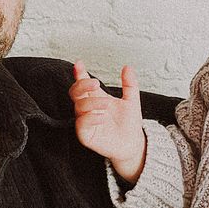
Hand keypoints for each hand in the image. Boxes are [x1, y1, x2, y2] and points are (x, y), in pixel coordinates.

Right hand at [69, 62, 145, 182]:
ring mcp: (85, 121)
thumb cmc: (129, 123)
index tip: (79, 64)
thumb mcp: (131, 100)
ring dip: (92, 103)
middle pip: (75, 92)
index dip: (79, 73)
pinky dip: (91, 118)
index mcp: (96, 98)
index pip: (83, 84)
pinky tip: (103, 117)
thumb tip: (127, 68)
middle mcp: (88, 108)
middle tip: (96, 83)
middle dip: (82, 85)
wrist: (133, 144)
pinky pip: (81, 124)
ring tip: (108, 105)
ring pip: (79, 107)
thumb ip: (130, 84)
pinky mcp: (85, 135)